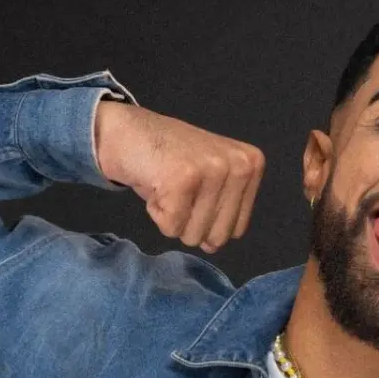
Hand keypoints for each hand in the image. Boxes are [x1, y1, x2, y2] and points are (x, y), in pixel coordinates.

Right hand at [94, 101, 264, 252]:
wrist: (127, 131)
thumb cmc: (167, 158)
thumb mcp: (208, 182)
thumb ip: (219, 214)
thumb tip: (213, 246)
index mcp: (252, 165)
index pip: (237, 229)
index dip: (206, 219)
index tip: (193, 189)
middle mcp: (240, 165)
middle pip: (217, 235)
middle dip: (189, 221)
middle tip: (178, 188)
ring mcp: (214, 170)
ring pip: (194, 234)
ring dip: (171, 216)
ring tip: (166, 183)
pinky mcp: (184, 178)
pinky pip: (171, 226)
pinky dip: (156, 212)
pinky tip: (155, 183)